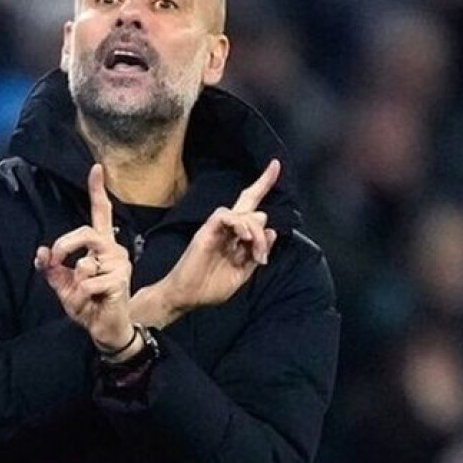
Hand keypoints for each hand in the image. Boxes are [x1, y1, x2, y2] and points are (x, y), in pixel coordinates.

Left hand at [35, 164, 138, 355]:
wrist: (105, 329)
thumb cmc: (88, 304)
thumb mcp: (63, 285)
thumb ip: (52, 269)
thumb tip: (40, 252)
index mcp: (101, 247)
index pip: (101, 213)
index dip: (97, 191)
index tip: (96, 168)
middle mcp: (114, 250)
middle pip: (87, 232)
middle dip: (65, 245)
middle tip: (55, 260)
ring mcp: (120, 264)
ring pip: (85, 262)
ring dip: (75, 282)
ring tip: (83, 294)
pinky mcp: (121, 281)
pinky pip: (88, 283)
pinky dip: (82, 296)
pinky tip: (93, 302)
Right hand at [133, 160, 279, 326]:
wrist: (186, 297)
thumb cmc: (209, 288)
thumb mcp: (241, 274)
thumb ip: (256, 253)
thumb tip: (271, 232)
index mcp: (235, 237)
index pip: (252, 209)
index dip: (263, 186)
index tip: (276, 165)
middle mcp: (228, 229)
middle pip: (248, 201)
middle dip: (263, 198)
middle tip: (269, 208)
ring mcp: (216, 228)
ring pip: (243, 213)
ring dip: (255, 233)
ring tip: (256, 254)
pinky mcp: (206, 231)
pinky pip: (225, 215)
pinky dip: (239, 224)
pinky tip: (244, 238)